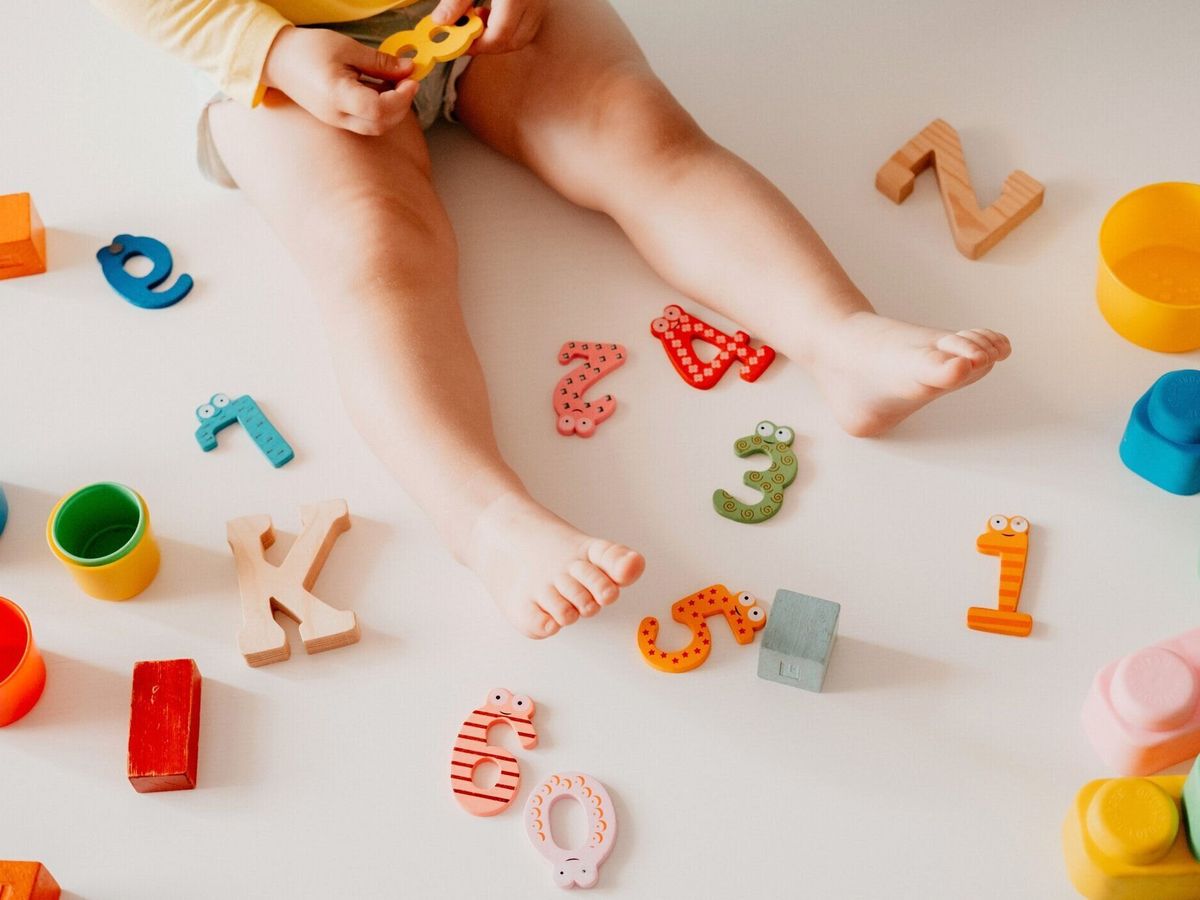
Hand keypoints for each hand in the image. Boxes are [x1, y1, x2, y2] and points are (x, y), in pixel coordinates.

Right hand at [263, 26, 419, 134]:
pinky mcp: (337, 120)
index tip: (411, 80)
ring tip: (396, 83)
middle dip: (402, 105)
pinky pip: (365, 122)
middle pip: (380, 124)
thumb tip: (408, 69)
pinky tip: (383, 88)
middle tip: (408, 81)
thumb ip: (379, 62)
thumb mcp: (347, 48)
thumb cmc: (307, 50)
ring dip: (393, 109)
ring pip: (375, 127)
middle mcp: (336, 115)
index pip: (378, 109)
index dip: (401, 98)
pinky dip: (381, 109)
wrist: (277, 59)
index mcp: (336, 95)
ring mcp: (336, 121)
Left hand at [432, 0, 547, 54]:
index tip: (458, 43)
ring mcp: (541, 1)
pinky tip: (495, 11)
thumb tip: (442, 22)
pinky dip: (511, 25)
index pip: (499, 37)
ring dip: (500, 36)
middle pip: (513, 41)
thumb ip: (456, 1)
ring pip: (523, 35)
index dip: (477, 46)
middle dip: (488, 44)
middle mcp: (534, 1)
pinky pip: (529, 22)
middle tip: (466, 34)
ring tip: (479, 19)